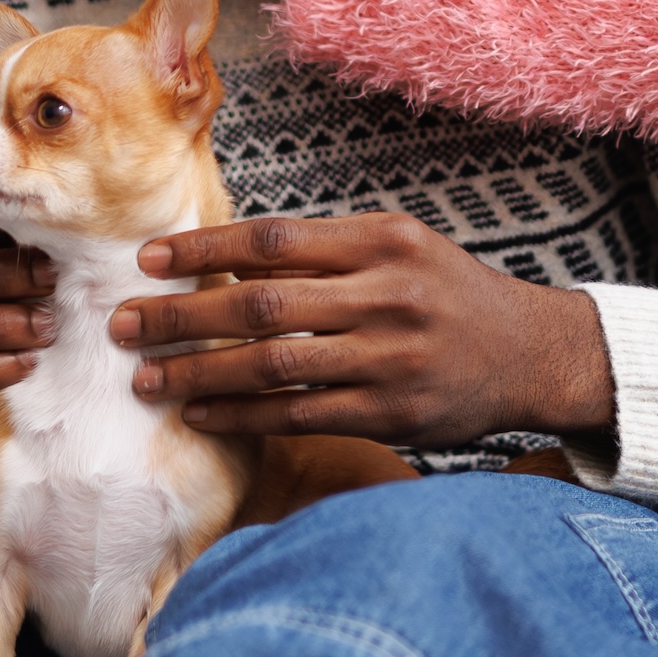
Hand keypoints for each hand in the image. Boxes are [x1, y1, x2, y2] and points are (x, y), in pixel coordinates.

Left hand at [108, 213, 613, 446]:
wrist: (534, 352)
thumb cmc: (450, 293)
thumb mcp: (400, 248)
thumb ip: (325, 251)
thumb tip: (228, 259)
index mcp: (383, 241)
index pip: (272, 239)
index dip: (204, 250)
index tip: (149, 260)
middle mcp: (387, 295)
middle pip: (260, 304)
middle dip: (181, 317)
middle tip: (123, 325)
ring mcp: (390, 358)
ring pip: (272, 366)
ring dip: (200, 373)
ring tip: (147, 377)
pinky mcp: (392, 412)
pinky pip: (299, 415)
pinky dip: (243, 417)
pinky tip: (202, 415)